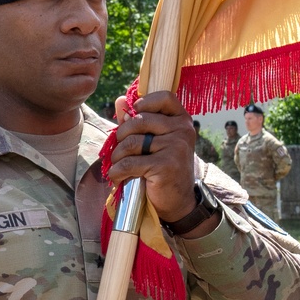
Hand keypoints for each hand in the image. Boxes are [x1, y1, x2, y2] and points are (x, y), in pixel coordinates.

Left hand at [108, 90, 196, 222]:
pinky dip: (117, 171)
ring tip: (118, 165)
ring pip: (131, 142)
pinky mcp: (166, 165)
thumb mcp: (152, 141)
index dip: (144, 102)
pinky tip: (117, 177)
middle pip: (139, 119)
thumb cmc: (162, 167)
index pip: (164, 97)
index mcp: (182, 120)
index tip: (134, 114)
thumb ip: (137, 120)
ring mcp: (176, 147)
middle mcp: (182, 130)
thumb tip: (120, 100)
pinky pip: (129, 162)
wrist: (177, 202)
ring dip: (117, 156)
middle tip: (119, 150)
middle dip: (121, 135)